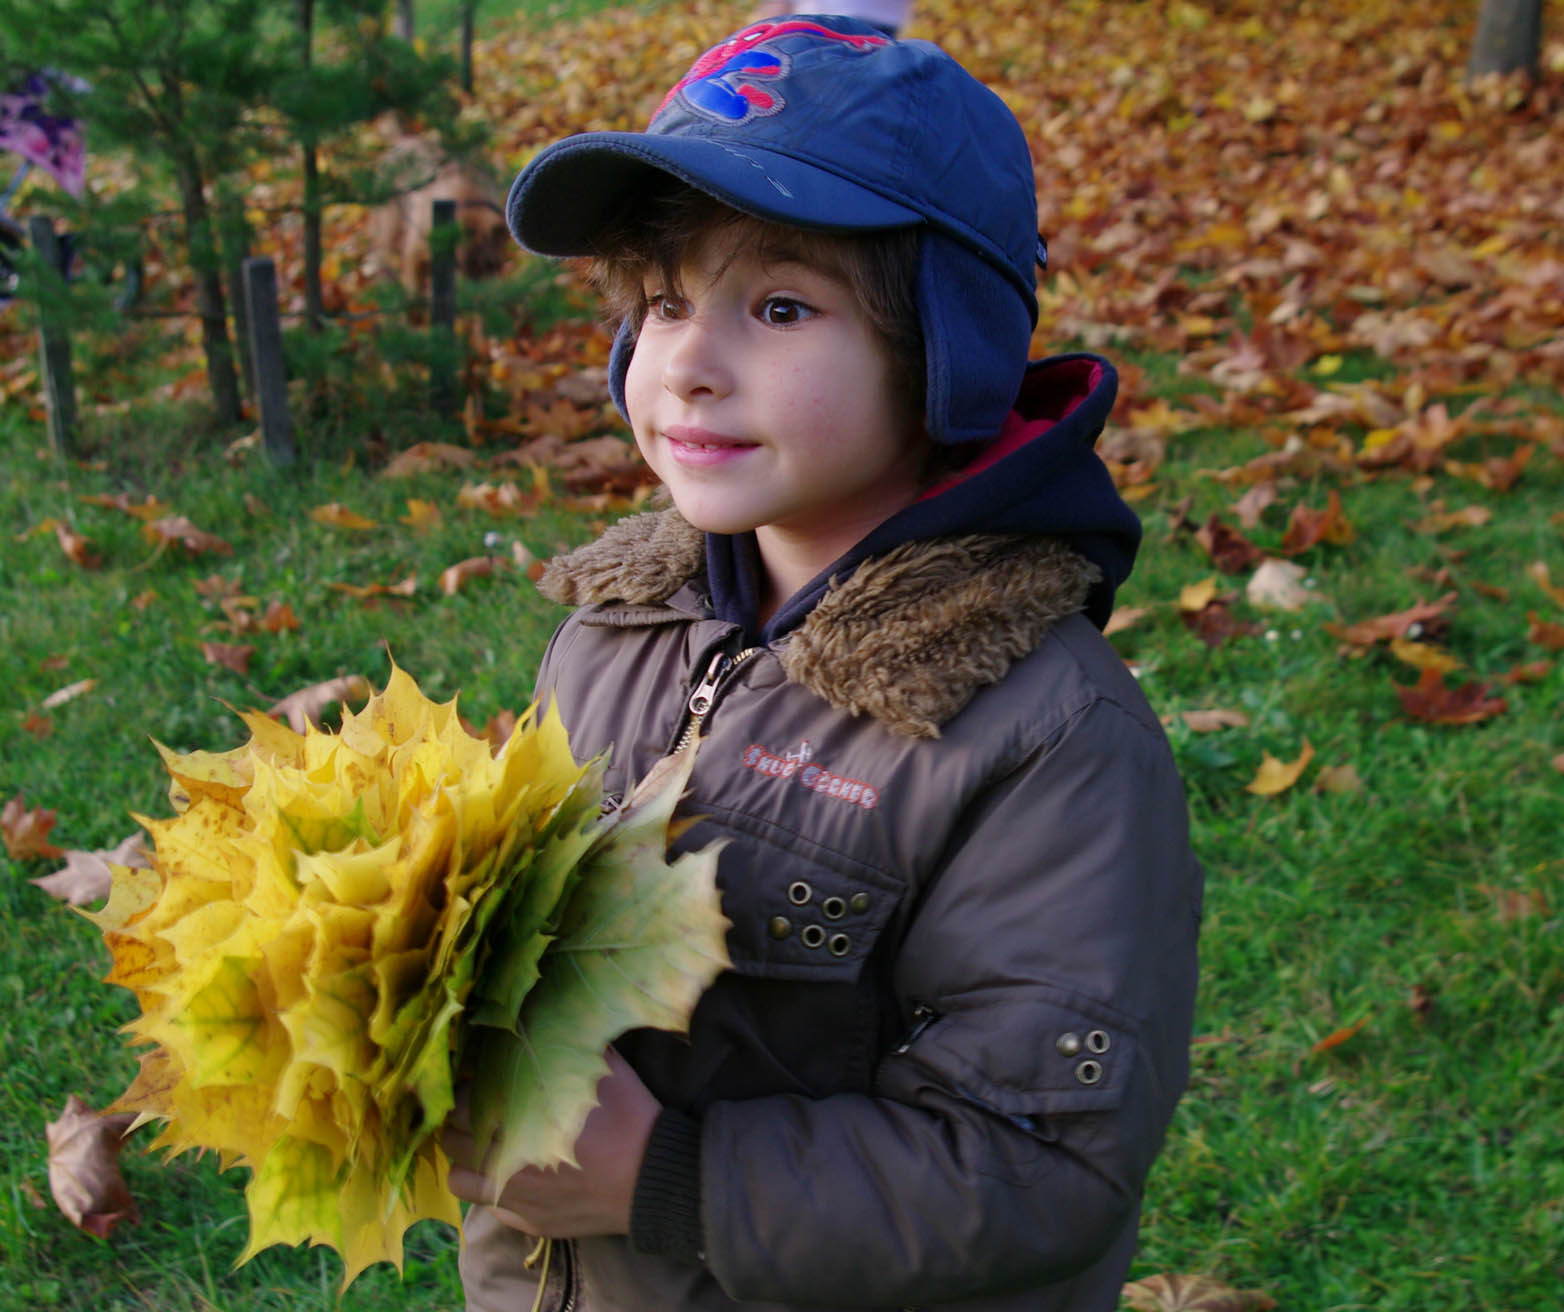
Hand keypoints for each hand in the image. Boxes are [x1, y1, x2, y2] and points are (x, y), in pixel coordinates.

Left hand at [443, 1047, 660, 1237]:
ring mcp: (514, 1194)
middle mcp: (505, 1156)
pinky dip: (488, 1187)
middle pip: (451, 1135)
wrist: (654, 1177)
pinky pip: (485, 1205)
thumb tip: (539, 1015)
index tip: (479, 1077)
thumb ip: (564, 1040)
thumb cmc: (628, 1115)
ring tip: (481, 1144)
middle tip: (476, 1107)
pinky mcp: (526, 1221)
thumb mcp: (601, 1063)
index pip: (462, 1098)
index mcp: (519, 1113)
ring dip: (464, 1157)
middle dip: (458, 1119)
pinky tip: (509, 1172)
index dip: (467, 1084)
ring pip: (457, 1176)